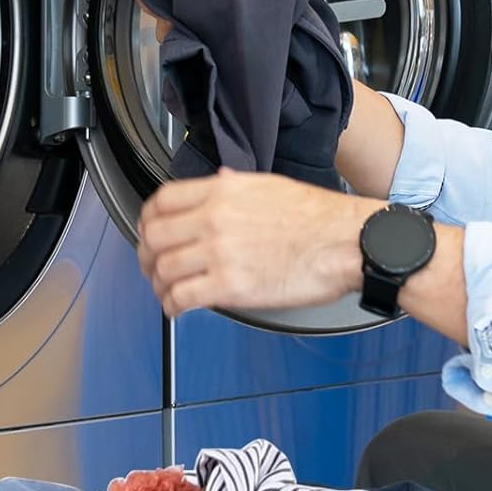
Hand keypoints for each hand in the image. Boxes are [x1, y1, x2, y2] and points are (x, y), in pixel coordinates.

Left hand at [138, 169, 372, 317]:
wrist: (344, 242)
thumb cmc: (318, 218)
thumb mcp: (269, 185)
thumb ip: (235, 187)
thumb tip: (218, 182)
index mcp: (222, 191)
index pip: (162, 201)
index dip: (147, 220)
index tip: (149, 233)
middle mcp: (214, 219)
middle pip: (154, 237)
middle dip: (147, 256)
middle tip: (152, 267)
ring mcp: (219, 252)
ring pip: (164, 270)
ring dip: (159, 285)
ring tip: (166, 292)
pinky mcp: (229, 286)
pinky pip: (181, 297)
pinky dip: (172, 306)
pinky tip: (176, 309)